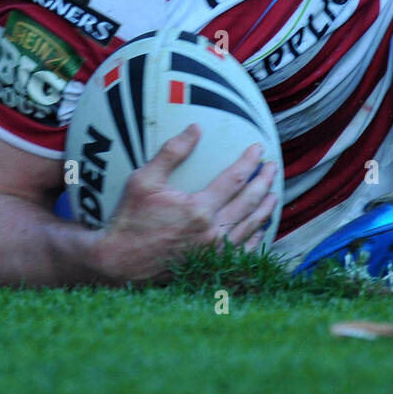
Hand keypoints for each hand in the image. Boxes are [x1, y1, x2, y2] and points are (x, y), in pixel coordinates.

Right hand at [98, 124, 278, 282]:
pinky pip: (243, 252)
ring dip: (265, 208)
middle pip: (249, 202)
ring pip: (250, 227)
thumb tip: (196, 128)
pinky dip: (256, 238)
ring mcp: (213, 252)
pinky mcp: (210, 265)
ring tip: (273, 194)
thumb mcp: (143, 180)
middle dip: (264, 182)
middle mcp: (212, 231)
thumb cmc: (129, 220)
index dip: (250, 161)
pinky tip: (260, 229)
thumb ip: (172, 152)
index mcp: (199, 209)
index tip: (259, 148)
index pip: (235, 178)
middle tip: (273, 167)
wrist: (119, 263)